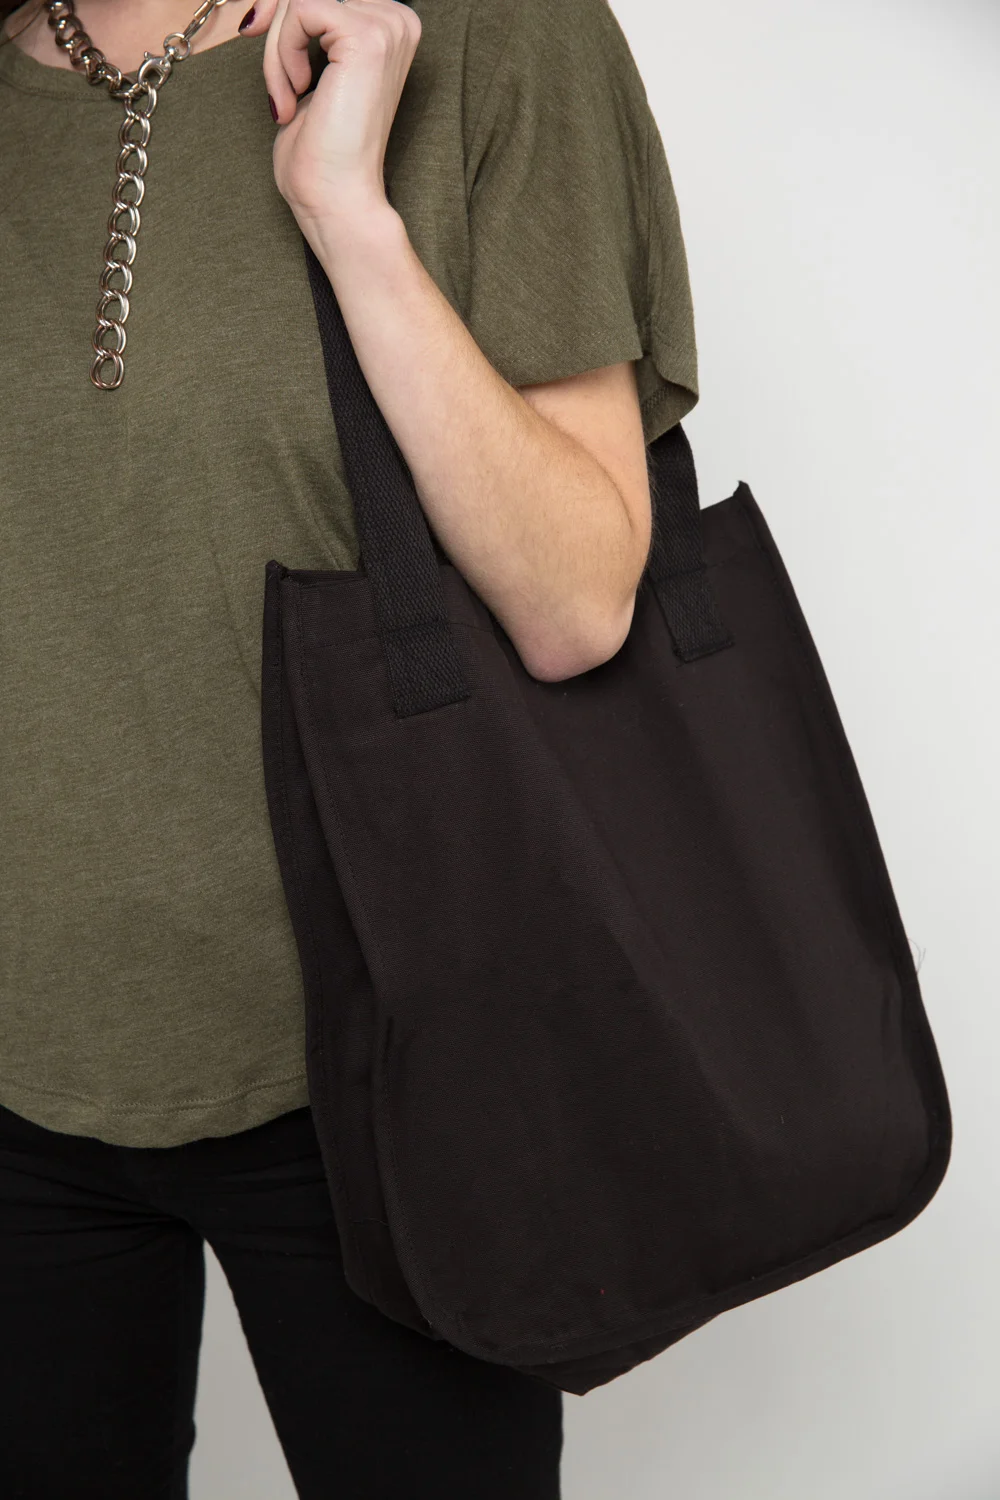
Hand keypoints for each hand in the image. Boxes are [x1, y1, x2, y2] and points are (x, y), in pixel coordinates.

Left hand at [238, 0, 421, 228]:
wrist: (336, 200)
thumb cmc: (322, 155)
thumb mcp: (308, 72)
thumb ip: (302, 32)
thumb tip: (267, 3)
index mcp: (390, 27)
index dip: (285, 20)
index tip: (275, 63)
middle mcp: (397, 20)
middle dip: (277, 32)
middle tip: (277, 88)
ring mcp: (385, 26)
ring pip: (299, 2)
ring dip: (277, 53)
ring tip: (285, 101)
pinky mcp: (365, 36)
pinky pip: (299, 12)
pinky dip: (280, 56)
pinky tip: (294, 95)